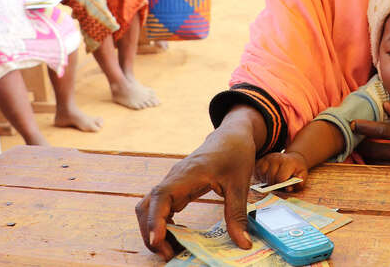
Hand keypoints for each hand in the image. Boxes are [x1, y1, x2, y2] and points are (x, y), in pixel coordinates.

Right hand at [135, 129, 256, 258]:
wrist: (232, 135)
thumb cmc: (235, 153)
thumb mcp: (240, 184)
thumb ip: (237, 214)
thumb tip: (243, 243)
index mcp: (187, 174)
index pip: (161, 197)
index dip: (155, 220)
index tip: (157, 241)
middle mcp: (174, 179)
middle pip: (147, 207)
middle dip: (151, 233)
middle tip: (169, 255)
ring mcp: (173, 183)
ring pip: (150, 208)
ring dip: (155, 230)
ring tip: (173, 250)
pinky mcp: (176, 188)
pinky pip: (160, 208)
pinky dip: (163, 225)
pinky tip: (178, 237)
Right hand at [255, 152, 307, 190]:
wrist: (293, 159)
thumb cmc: (297, 169)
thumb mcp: (303, 175)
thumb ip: (298, 184)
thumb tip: (288, 189)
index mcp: (287, 162)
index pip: (280, 178)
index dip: (280, 187)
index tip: (283, 188)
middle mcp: (276, 158)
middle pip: (270, 178)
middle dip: (273, 186)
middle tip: (278, 187)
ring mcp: (267, 158)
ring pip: (262, 175)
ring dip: (266, 181)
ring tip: (272, 182)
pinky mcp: (261, 159)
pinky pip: (256, 171)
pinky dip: (260, 177)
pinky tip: (266, 178)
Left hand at [353, 102, 389, 169]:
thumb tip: (385, 104)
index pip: (385, 129)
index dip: (366, 127)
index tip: (353, 123)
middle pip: (377, 150)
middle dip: (361, 145)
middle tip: (351, 139)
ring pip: (379, 166)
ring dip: (367, 158)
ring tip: (361, 151)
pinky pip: (387, 176)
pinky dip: (378, 170)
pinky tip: (372, 165)